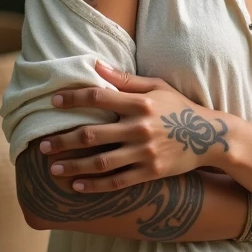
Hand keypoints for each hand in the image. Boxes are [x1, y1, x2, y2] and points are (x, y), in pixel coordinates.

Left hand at [41, 61, 232, 192]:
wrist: (208, 136)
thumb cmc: (178, 107)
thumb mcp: (156, 86)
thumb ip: (125, 79)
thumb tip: (96, 65)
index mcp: (141, 103)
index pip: (99, 98)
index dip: (74, 99)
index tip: (53, 102)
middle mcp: (140, 128)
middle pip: (93, 134)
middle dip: (64, 140)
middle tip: (42, 146)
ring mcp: (145, 152)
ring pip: (101, 162)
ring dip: (74, 166)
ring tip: (54, 169)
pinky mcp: (150, 172)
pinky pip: (117, 181)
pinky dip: (95, 185)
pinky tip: (77, 186)